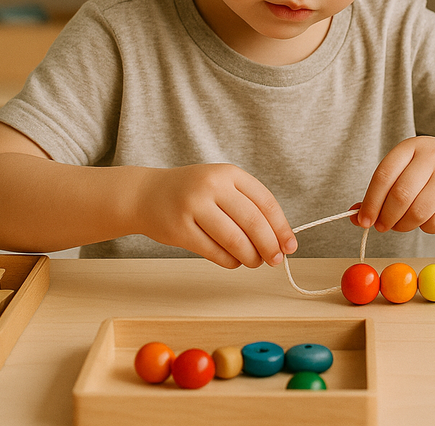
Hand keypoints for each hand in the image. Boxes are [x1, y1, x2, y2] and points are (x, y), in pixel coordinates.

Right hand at [129, 163, 296, 268]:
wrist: (145, 194)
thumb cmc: (191, 192)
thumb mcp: (220, 184)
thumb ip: (247, 205)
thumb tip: (278, 238)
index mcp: (228, 173)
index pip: (265, 202)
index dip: (281, 227)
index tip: (289, 245)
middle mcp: (212, 186)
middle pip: (253, 222)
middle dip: (270, 246)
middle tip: (276, 260)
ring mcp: (194, 207)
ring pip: (235, 240)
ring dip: (251, 257)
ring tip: (255, 262)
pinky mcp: (180, 229)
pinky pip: (215, 252)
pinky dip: (230, 262)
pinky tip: (234, 261)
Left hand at [355, 137, 434, 234]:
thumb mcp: (409, 169)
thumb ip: (383, 189)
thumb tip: (356, 214)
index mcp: (411, 147)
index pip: (383, 175)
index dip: (371, 201)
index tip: (363, 220)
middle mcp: (432, 156)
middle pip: (401, 195)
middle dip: (387, 217)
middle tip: (383, 226)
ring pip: (419, 212)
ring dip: (405, 226)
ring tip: (404, 224)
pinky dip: (427, 228)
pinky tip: (427, 220)